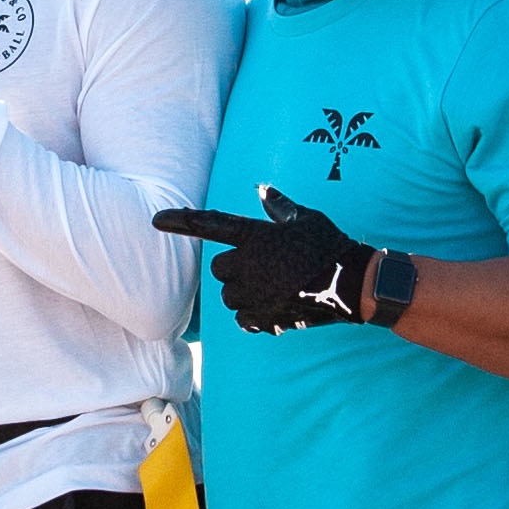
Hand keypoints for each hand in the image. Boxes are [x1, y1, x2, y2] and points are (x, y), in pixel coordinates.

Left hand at [159, 186, 398, 330]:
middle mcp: (250, 263)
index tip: (155, 219)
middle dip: (234, 269)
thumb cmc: (330, 245)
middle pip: (218, 268)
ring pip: (229, 296)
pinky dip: (253, 315)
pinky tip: (274, 306)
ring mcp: (255, 292)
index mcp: (257, 235)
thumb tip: (264, 190)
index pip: (211, 224)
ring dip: (243, 293)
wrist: (353, 283)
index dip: (181, 221)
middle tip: (264, 267)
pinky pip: (242, 318)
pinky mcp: (264, 316)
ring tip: (273, 287)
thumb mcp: (306, 218)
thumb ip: (280, 207)